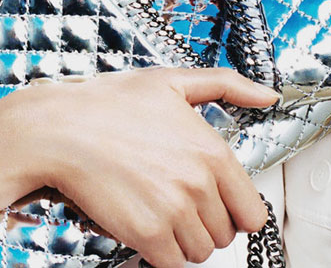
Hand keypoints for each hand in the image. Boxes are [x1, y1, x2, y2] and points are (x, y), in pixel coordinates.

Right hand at [15, 67, 278, 267]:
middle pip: (227, 235)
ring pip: (201, 252)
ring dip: (185, 240)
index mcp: (213, 151)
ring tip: (161, 212)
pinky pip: (173, 265)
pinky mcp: (146, 233)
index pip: (253, 212)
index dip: (236, 211)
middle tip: (181, 202)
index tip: (218, 203)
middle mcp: (199, 184)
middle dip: (208, 223)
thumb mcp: (173, 82)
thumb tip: (268, 96)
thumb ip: (227, 85)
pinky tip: (147, 227)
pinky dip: (163, 253)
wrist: (62, 128)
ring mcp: (173, 211)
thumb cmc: (113, 103)